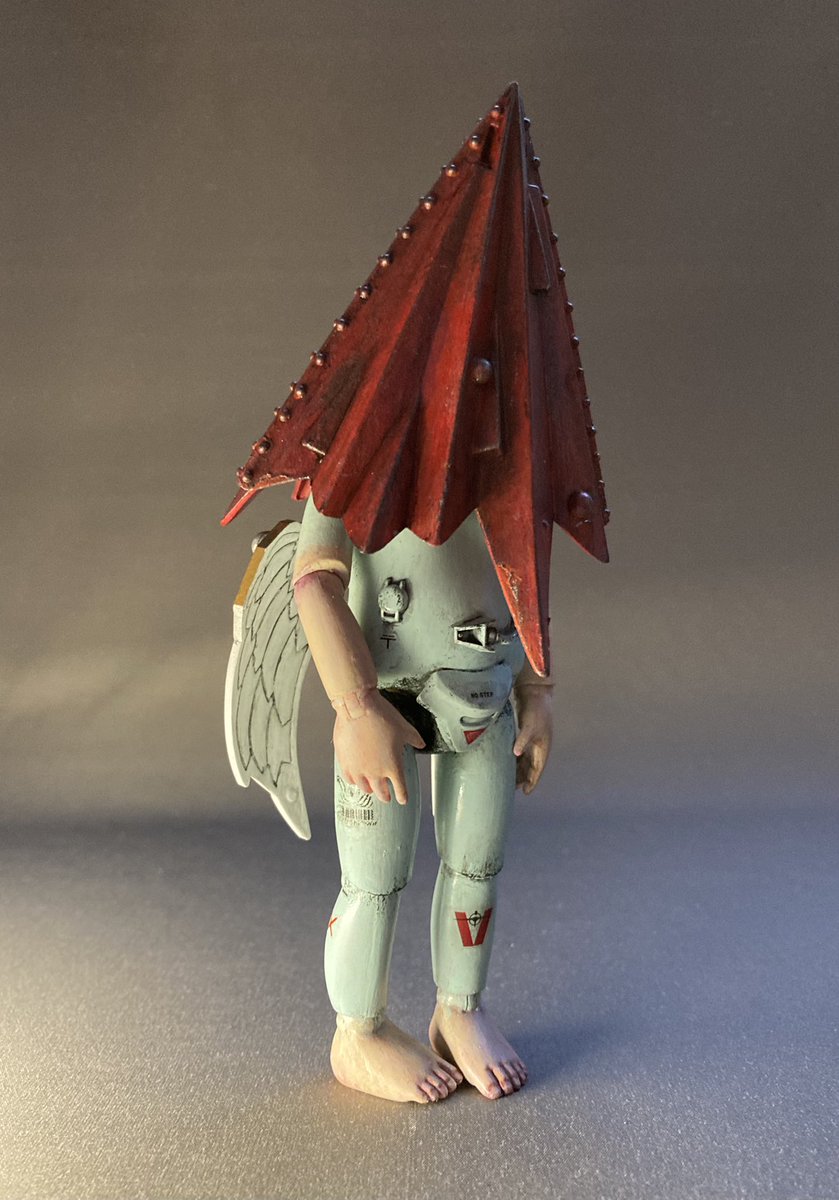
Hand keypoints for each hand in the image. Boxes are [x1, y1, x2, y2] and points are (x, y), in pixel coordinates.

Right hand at [332, 691, 424, 805]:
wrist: (358, 708)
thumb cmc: (382, 717)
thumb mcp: (405, 728)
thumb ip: (414, 739)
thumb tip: (421, 743)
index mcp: (393, 766)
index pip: (400, 789)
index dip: (402, 796)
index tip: (402, 800)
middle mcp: (376, 772)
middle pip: (382, 793)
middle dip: (386, 796)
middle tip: (386, 797)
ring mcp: (359, 769)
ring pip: (365, 788)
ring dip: (369, 789)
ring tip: (370, 788)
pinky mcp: (345, 763)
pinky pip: (350, 779)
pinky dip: (354, 781)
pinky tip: (355, 779)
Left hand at [513, 686, 552, 794]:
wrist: (535, 692)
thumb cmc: (536, 709)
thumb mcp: (530, 725)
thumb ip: (523, 740)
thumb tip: (516, 753)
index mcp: (543, 747)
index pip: (538, 769)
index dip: (532, 781)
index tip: (526, 792)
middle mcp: (539, 746)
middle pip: (531, 767)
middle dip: (524, 778)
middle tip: (512, 788)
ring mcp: (533, 740)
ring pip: (526, 760)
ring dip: (519, 769)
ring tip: (509, 778)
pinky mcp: (526, 734)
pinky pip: (521, 751)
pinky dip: (516, 758)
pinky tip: (507, 761)